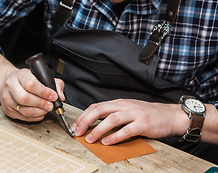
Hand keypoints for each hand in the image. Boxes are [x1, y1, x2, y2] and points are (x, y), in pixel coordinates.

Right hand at [0, 68, 64, 121]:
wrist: (10, 83)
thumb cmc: (27, 80)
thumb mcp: (41, 76)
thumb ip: (54, 84)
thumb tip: (60, 96)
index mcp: (20, 75)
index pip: (30, 84)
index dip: (44, 92)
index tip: (53, 96)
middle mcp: (11, 86)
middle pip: (25, 98)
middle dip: (41, 104)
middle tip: (50, 105)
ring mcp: (7, 98)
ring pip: (23, 110)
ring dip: (38, 112)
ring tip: (45, 110)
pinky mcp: (8, 109)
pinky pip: (22, 117)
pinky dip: (34, 117)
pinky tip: (39, 113)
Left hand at [71, 99, 186, 144]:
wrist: (169, 115)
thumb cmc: (147, 114)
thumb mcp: (128, 110)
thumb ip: (113, 114)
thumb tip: (94, 124)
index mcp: (119, 103)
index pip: (96, 106)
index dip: (84, 116)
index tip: (75, 125)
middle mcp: (124, 106)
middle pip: (100, 110)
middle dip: (86, 121)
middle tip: (77, 131)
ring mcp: (134, 114)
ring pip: (111, 119)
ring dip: (98, 130)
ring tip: (90, 139)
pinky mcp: (143, 124)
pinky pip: (126, 130)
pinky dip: (115, 137)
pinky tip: (107, 142)